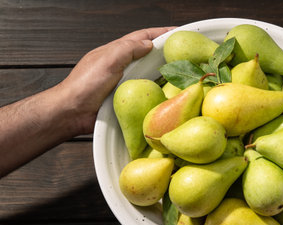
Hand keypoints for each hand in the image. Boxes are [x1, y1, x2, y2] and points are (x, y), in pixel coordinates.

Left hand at [0, 27, 173, 176]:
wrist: (72, 112)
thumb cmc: (85, 85)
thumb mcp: (107, 60)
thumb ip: (127, 49)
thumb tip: (149, 44)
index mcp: (116, 51)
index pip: (142, 36)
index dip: (161, 32)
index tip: (179, 31)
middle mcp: (122, 65)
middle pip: (149, 54)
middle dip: (167, 51)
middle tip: (187, 52)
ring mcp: (125, 82)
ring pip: (150, 73)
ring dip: (165, 72)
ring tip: (184, 72)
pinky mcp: (127, 99)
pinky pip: (147, 91)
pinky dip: (159, 90)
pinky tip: (170, 93)